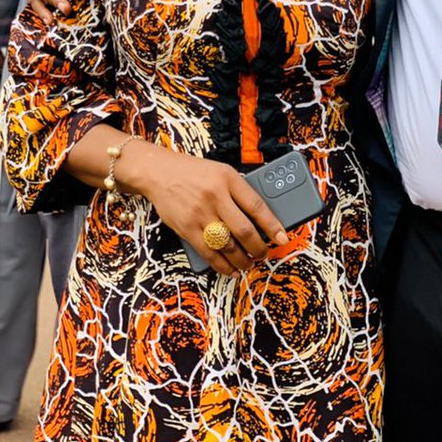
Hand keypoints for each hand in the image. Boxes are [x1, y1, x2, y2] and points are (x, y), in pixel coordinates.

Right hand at [124, 143, 288, 277]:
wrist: (159, 172)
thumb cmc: (195, 172)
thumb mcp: (222, 172)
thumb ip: (239, 192)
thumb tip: (259, 219)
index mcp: (228, 178)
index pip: (256, 205)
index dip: (272, 225)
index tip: (282, 237)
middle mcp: (215, 196)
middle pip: (244, 230)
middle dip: (259, 248)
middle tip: (264, 254)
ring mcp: (200, 214)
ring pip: (228, 246)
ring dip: (243, 260)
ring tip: (250, 263)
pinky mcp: (186, 229)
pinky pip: (209, 253)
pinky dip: (223, 266)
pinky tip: (231, 269)